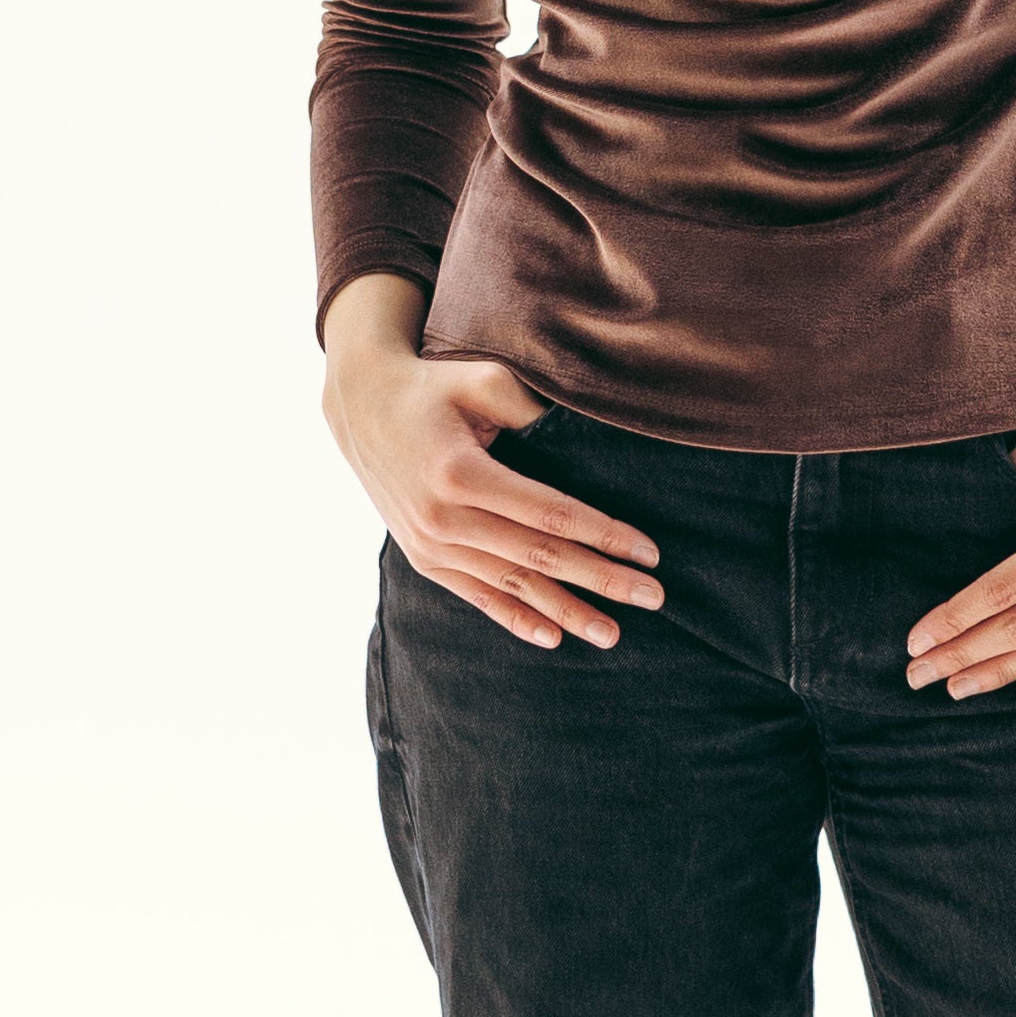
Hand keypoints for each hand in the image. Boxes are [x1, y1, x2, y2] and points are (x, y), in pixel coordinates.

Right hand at [320, 279, 662, 653]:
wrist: (362, 408)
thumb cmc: (433, 386)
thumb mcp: (481, 378)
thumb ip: (531, 409)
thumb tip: (589, 439)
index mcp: (460, 473)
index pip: (549, 514)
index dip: (603, 534)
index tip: (648, 551)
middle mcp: (442, 517)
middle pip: (539, 557)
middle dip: (601, 579)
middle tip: (652, 598)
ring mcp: (430, 545)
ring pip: (511, 585)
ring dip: (565, 611)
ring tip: (612, 633)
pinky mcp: (423, 558)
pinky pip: (476, 596)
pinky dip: (514, 618)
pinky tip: (552, 637)